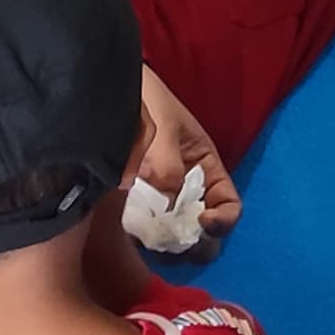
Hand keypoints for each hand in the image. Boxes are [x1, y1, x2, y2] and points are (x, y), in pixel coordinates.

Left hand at [126, 67, 242, 258]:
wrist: (105, 90)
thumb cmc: (145, 99)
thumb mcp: (163, 126)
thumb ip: (168, 164)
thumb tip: (166, 204)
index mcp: (205, 165)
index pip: (228, 203)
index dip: (223, 219)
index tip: (201, 220)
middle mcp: (188, 186)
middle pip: (204, 228)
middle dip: (195, 241)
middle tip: (175, 241)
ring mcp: (161, 195)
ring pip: (176, 233)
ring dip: (169, 244)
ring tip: (153, 241)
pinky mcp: (135, 201)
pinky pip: (146, 228)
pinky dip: (144, 238)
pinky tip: (134, 236)